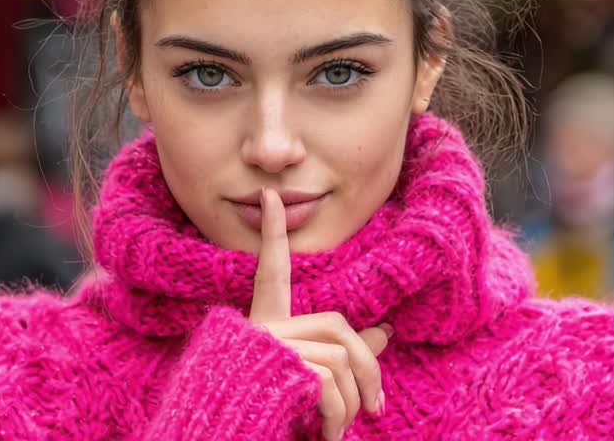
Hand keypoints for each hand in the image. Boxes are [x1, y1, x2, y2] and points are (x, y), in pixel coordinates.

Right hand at [250, 188, 390, 440]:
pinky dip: (339, 417)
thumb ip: (344, 356)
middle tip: (377, 407)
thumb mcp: (313, 386)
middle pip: (337, 325)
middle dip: (367, 364)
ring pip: (339, 357)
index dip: (272, 234)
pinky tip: (327, 437)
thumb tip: (383, 333)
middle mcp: (260, 330)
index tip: (271, 196)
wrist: (229, 433)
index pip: (270, 273)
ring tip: (341, 433)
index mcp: (263, 328)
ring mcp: (265, 346)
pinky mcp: (275, 365)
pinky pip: (329, 380)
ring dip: (352, 403)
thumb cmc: (271, 415)